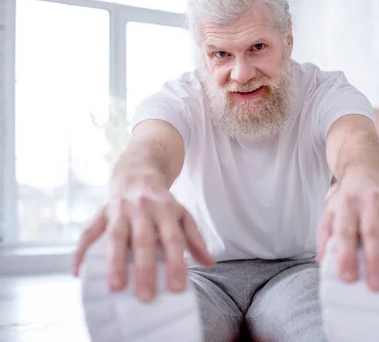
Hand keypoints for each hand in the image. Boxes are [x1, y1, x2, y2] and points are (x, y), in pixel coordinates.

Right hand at [72, 179, 213, 301]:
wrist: (138, 174)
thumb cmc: (162, 202)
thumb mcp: (182, 215)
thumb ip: (195, 239)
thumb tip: (209, 263)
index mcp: (165, 210)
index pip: (173, 239)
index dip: (176, 263)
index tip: (178, 288)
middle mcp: (142, 208)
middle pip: (144, 240)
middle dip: (145, 269)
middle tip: (146, 296)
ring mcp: (119, 210)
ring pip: (115, 236)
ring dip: (114, 261)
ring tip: (114, 287)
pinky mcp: (100, 212)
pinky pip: (88, 232)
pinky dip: (81, 251)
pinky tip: (77, 272)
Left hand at [316, 172, 378, 290]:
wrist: (368, 174)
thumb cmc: (347, 202)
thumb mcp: (330, 214)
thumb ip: (325, 237)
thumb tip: (324, 263)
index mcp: (346, 206)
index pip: (345, 231)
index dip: (346, 255)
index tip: (348, 277)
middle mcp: (368, 203)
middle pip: (372, 232)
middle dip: (375, 260)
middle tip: (376, 285)